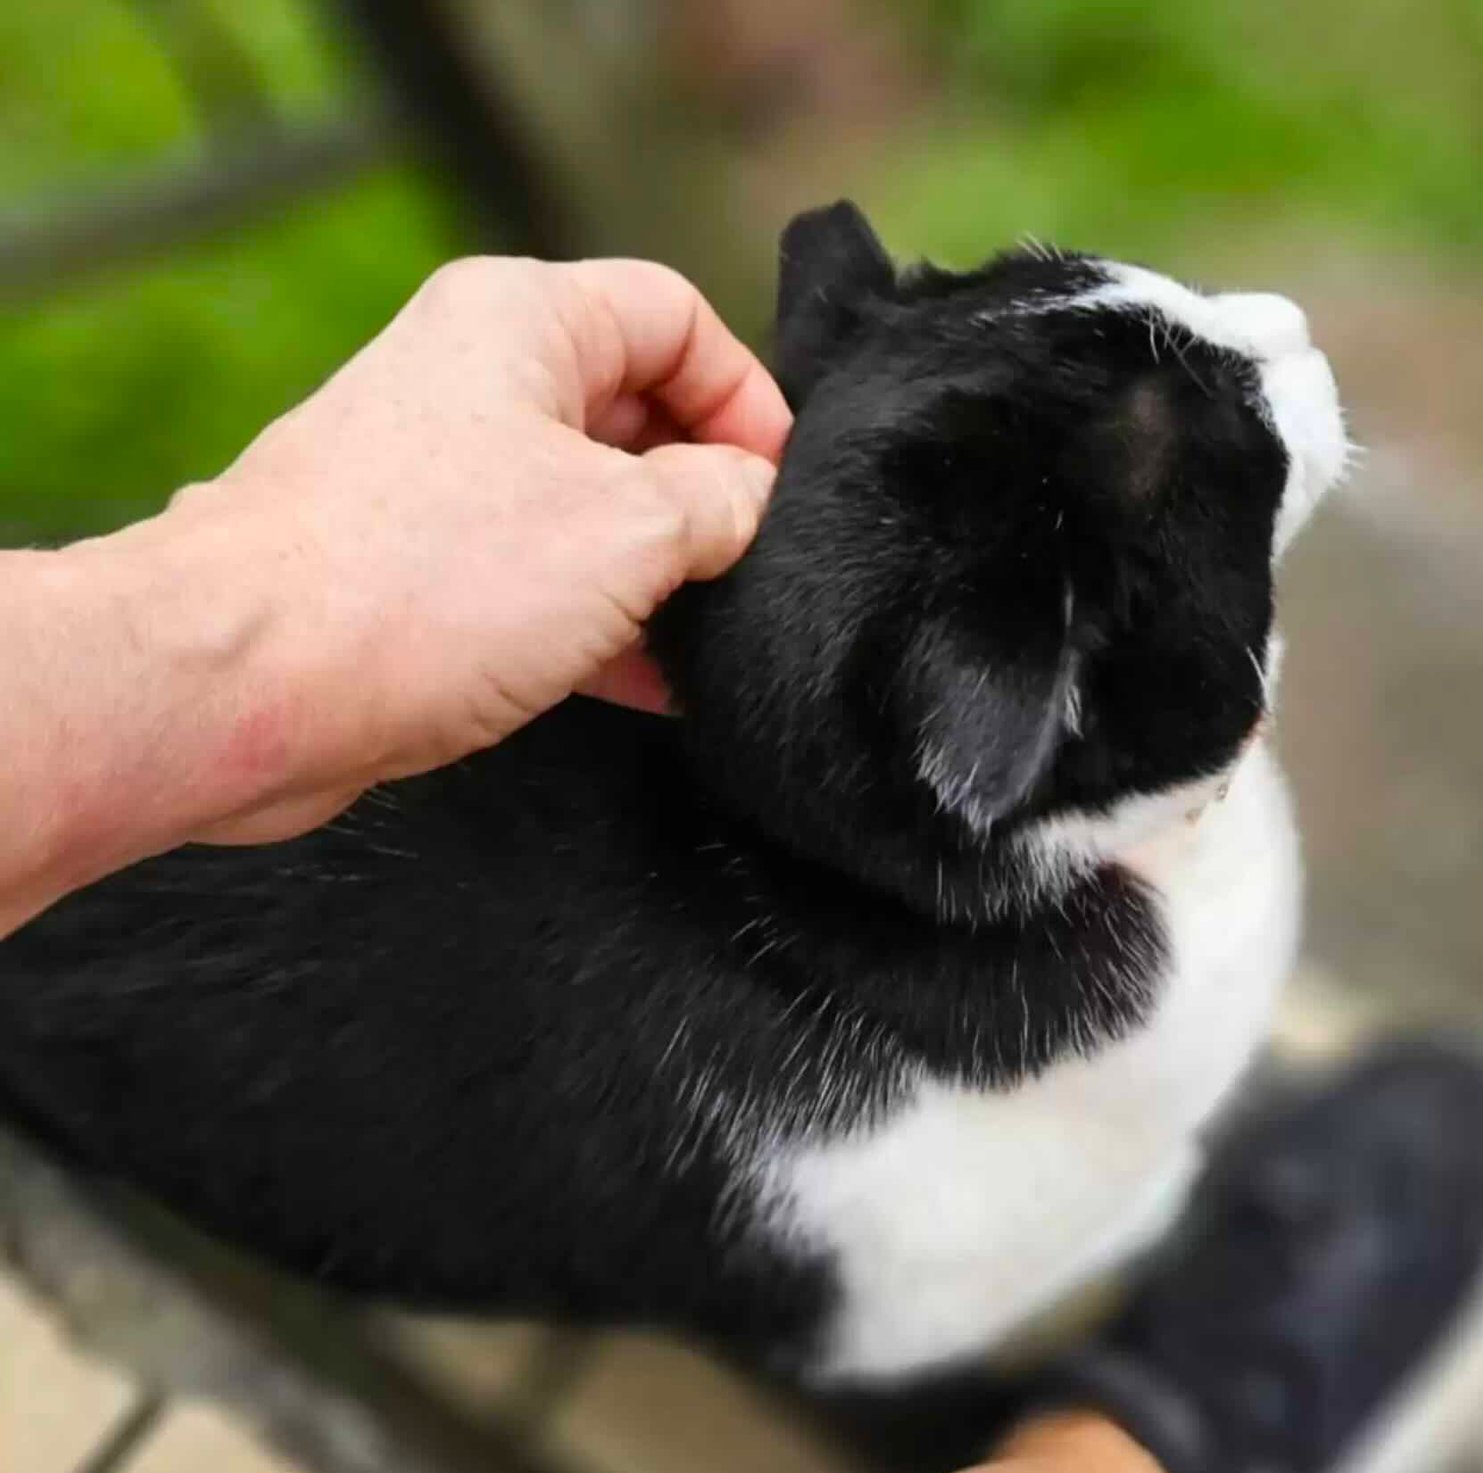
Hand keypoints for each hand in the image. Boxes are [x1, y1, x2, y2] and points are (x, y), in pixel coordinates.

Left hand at [1, 256, 790, 933]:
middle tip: (753, 574)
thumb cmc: (421, 582)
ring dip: (660, 576)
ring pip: (590, 508)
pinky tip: (655, 685)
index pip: (675, 317)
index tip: (783, 491)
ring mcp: (442, 480)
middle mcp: (475, 384)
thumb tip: (754, 503)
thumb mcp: (626, 529)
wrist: (239, 687)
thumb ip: (722, 502)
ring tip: (715, 645)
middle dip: (706, 497)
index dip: (747, 398)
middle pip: (636, 414)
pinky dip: (603, 622)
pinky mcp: (420, 571)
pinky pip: (539, 579)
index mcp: (521, 321)